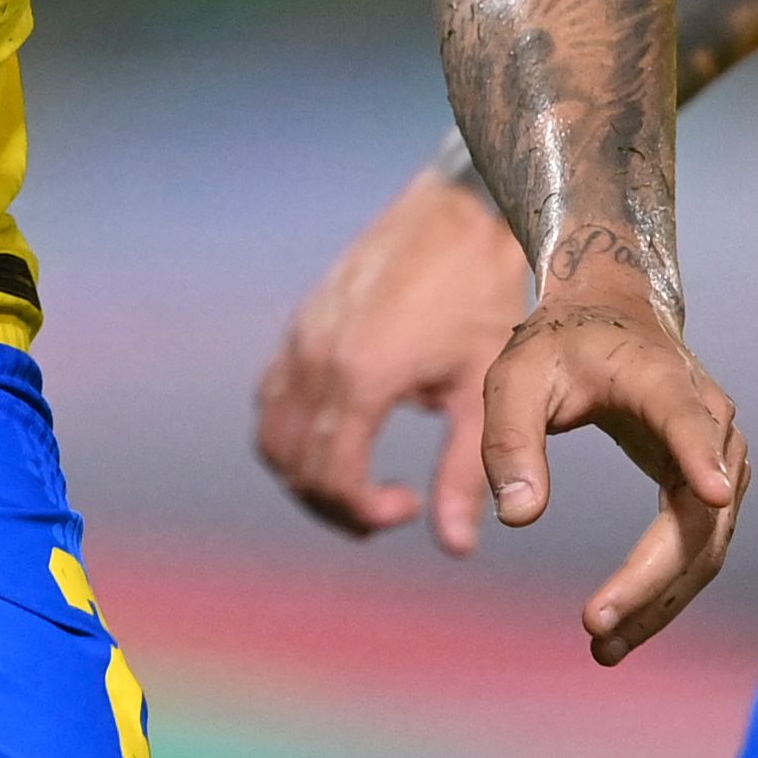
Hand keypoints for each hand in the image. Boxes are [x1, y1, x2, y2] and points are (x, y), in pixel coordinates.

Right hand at [257, 163, 535, 550]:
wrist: (463, 211)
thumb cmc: (485, 296)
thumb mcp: (483, 388)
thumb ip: (463, 471)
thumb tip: (455, 546)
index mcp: (361, 377)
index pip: (330, 479)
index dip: (362, 514)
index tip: (407, 509)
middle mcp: (316, 356)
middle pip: (292, 465)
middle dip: (333, 502)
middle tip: (386, 506)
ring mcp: (302, 335)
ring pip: (272, 432)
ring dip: (305, 470)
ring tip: (360, 477)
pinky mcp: (303, 320)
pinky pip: (274, 393)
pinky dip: (294, 430)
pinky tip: (346, 428)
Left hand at [478, 237, 750, 664]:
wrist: (611, 316)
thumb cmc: (559, 346)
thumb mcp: (514, 377)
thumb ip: (509, 441)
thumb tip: (518, 518)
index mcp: (661, 380)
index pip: (688, 420)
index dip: (700, 456)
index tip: (715, 495)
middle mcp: (710, 419)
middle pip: (697, 514)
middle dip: (651, 577)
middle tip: (594, 626)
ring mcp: (722, 456)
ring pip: (705, 544)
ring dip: (660, 599)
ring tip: (604, 648)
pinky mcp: (715, 484)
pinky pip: (699, 548)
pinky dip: (664, 590)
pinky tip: (623, 627)